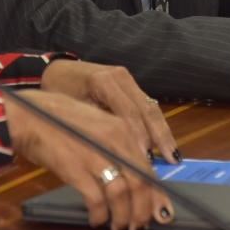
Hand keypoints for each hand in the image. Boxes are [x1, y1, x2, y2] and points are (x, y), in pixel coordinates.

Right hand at [5, 90, 172, 229]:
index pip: (148, 166)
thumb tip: (131, 175)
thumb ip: (116, 145)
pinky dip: (100, 214)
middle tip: (138, 225)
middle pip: (140, 182)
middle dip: (143, 210)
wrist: (29, 117)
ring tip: (118, 226)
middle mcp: (113, 141)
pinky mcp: (75, 169)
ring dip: (123, 216)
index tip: (159, 211)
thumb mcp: (96, 124)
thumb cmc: (59, 120)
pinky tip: (97, 219)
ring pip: (122, 194)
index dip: (156, 194)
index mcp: (121, 129)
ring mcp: (95, 155)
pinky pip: (97, 200)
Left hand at [40, 60, 178, 161]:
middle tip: (170, 159)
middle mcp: (121, 77)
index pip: (128, 110)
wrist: (56, 70)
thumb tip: (112, 152)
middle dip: (159, 135)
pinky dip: (156, 126)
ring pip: (151, 107)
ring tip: (173, 155)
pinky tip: (164, 144)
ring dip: (162, 132)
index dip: (138, 135)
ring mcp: (128, 80)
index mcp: (104, 81)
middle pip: (146, 108)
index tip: (145, 157)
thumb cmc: (59, 91)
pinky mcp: (131, 86)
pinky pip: (147, 107)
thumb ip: (93, 125)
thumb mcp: (71, 108)